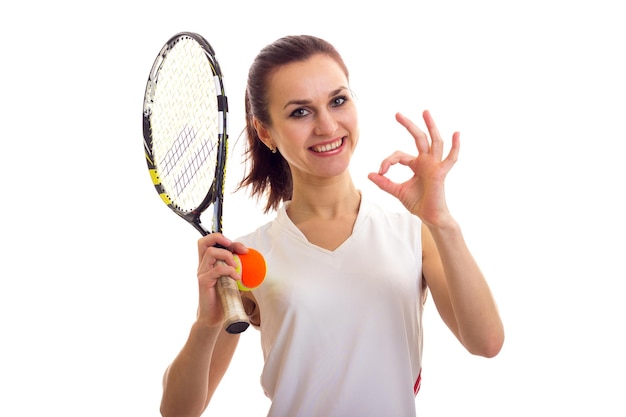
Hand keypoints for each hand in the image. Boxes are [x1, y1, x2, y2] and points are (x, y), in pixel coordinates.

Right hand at [196, 233, 247, 325]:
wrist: (214, 317)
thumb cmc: (223, 298)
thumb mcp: (231, 279)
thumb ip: (236, 268)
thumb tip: (251, 259)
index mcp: (209, 263)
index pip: (212, 243)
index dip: (226, 240)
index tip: (242, 248)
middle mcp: (203, 266)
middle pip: (203, 242)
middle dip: (219, 238)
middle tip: (232, 246)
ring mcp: (202, 273)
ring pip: (210, 252)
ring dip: (227, 255)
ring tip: (236, 266)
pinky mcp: (203, 282)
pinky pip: (216, 270)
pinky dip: (229, 271)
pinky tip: (236, 278)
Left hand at [368, 110, 459, 227]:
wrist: (430, 217)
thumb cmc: (417, 203)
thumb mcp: (397, 191)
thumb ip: (384, 183)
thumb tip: (369, 174)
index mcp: (417, 164)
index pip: (399, 155)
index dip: (388, 161)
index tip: (380, 172)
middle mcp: (427, 161)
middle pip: (419, 138)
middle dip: (409, 125)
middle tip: (397, 114)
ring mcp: (435, 165)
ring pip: (434, 141)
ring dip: (430, 126)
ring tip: (425, 112)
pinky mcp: (441, 173)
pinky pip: (451, 158)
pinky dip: (455, 146)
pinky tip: (456, 134)